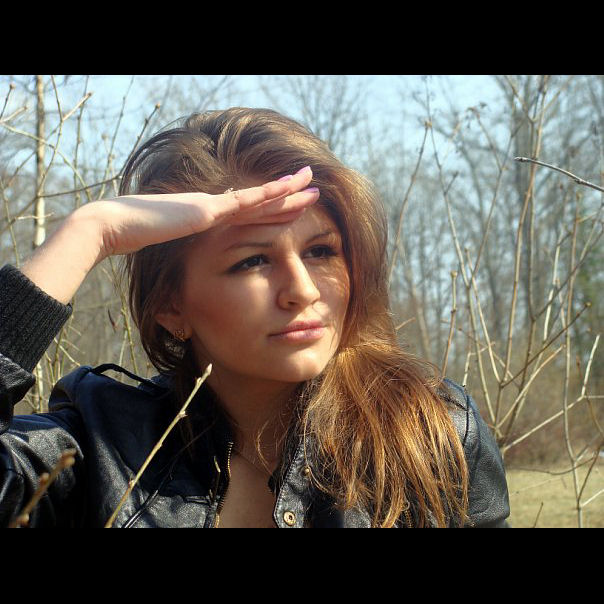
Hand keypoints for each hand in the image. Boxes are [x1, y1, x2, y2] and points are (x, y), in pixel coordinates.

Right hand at [92, 166, 318, 257]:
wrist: (116, 226)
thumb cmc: (136, 239)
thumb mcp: (168, 245)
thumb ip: (185, 245)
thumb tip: (193, 255)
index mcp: (207, 215)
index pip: (247, 211)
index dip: (271, 206)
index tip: (291, 202)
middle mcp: (214, 206)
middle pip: (259, 200)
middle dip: (288, 192)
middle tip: (311, 183)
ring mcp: (211, 206)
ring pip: (258, 198)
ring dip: (286, 191)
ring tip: (310, 182)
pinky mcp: (206, 211)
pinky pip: (244, 203)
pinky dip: (268, 196)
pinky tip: (288, 190)